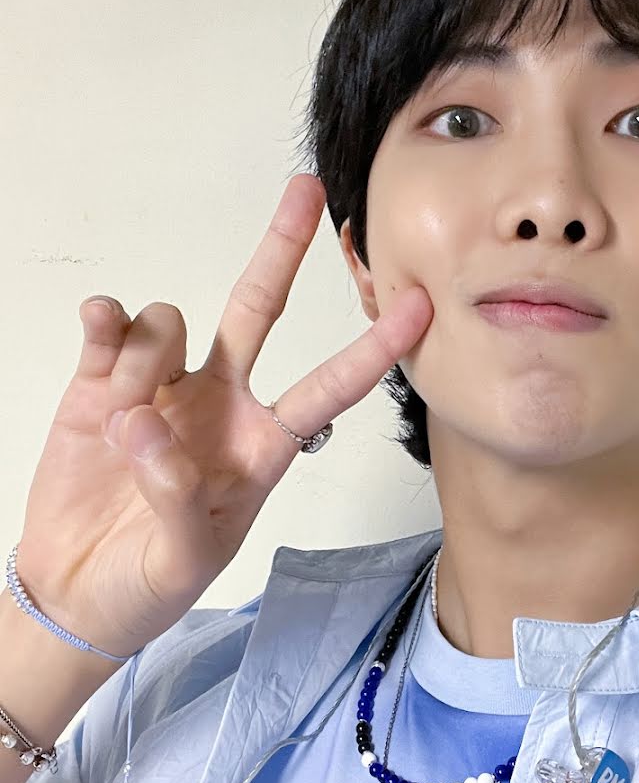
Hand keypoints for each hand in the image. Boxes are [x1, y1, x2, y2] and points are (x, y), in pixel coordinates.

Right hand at [13, 174, 433, 659]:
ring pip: (172, 324)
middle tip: (307, 191)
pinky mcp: (103, 383)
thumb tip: (148, 427)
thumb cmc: (149, 584)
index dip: (372, 351)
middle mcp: (220, 404)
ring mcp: (163, 388)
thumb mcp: (182, 561)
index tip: (418, 308)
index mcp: (261, 448)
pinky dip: (106, 322)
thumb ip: (176, 497)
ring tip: (122, 428)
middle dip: (282, 250)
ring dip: (147, 361)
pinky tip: (100, 330)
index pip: (327, 390)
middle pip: (258, 311)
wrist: (75, 591)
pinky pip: (113, 328)